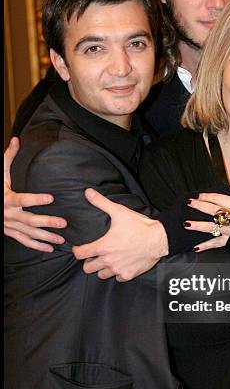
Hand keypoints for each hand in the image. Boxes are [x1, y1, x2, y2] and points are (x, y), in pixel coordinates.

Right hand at [4, 137, 66, 251]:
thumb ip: (8, 157)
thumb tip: (17, 139)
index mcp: (6, 199)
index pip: (22, 199)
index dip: (36, 199)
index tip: (51, 197)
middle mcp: (8, 215)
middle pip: (29, 220)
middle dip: (47, 222)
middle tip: (64, 222)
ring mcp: (9, 226)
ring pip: (29, 234)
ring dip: (45, 237)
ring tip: (62, 239)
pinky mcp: (10, 233)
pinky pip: (24, 241)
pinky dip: (37, 246)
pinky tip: (50, 249)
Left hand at [72, 188, 168, 280]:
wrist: (158, 239)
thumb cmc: (139, 226)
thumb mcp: (119, 212)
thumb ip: (101, 202)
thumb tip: (88, 192)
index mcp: (103, 247)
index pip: (80, 254)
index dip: (77, 250)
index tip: (80, 247)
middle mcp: (108, 261)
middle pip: (88, 268)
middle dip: (88, 261)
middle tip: (94, 255)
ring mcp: (118, 269)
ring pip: (101, 275)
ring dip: (102, 268)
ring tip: (106, 260)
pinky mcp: (129, 275)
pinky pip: (118, 278)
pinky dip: (117, 273)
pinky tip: (121, 264)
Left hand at [183, 186, 229, 251]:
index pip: (219, 198)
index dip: (207, 196)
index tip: (197, 194)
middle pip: (212, 210)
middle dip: (199, 206)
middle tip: (188, 202)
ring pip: (211, 227)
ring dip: (198, 226)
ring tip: (186, 224)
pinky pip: (217, 243)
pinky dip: (206, 246)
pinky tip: (196, 247)